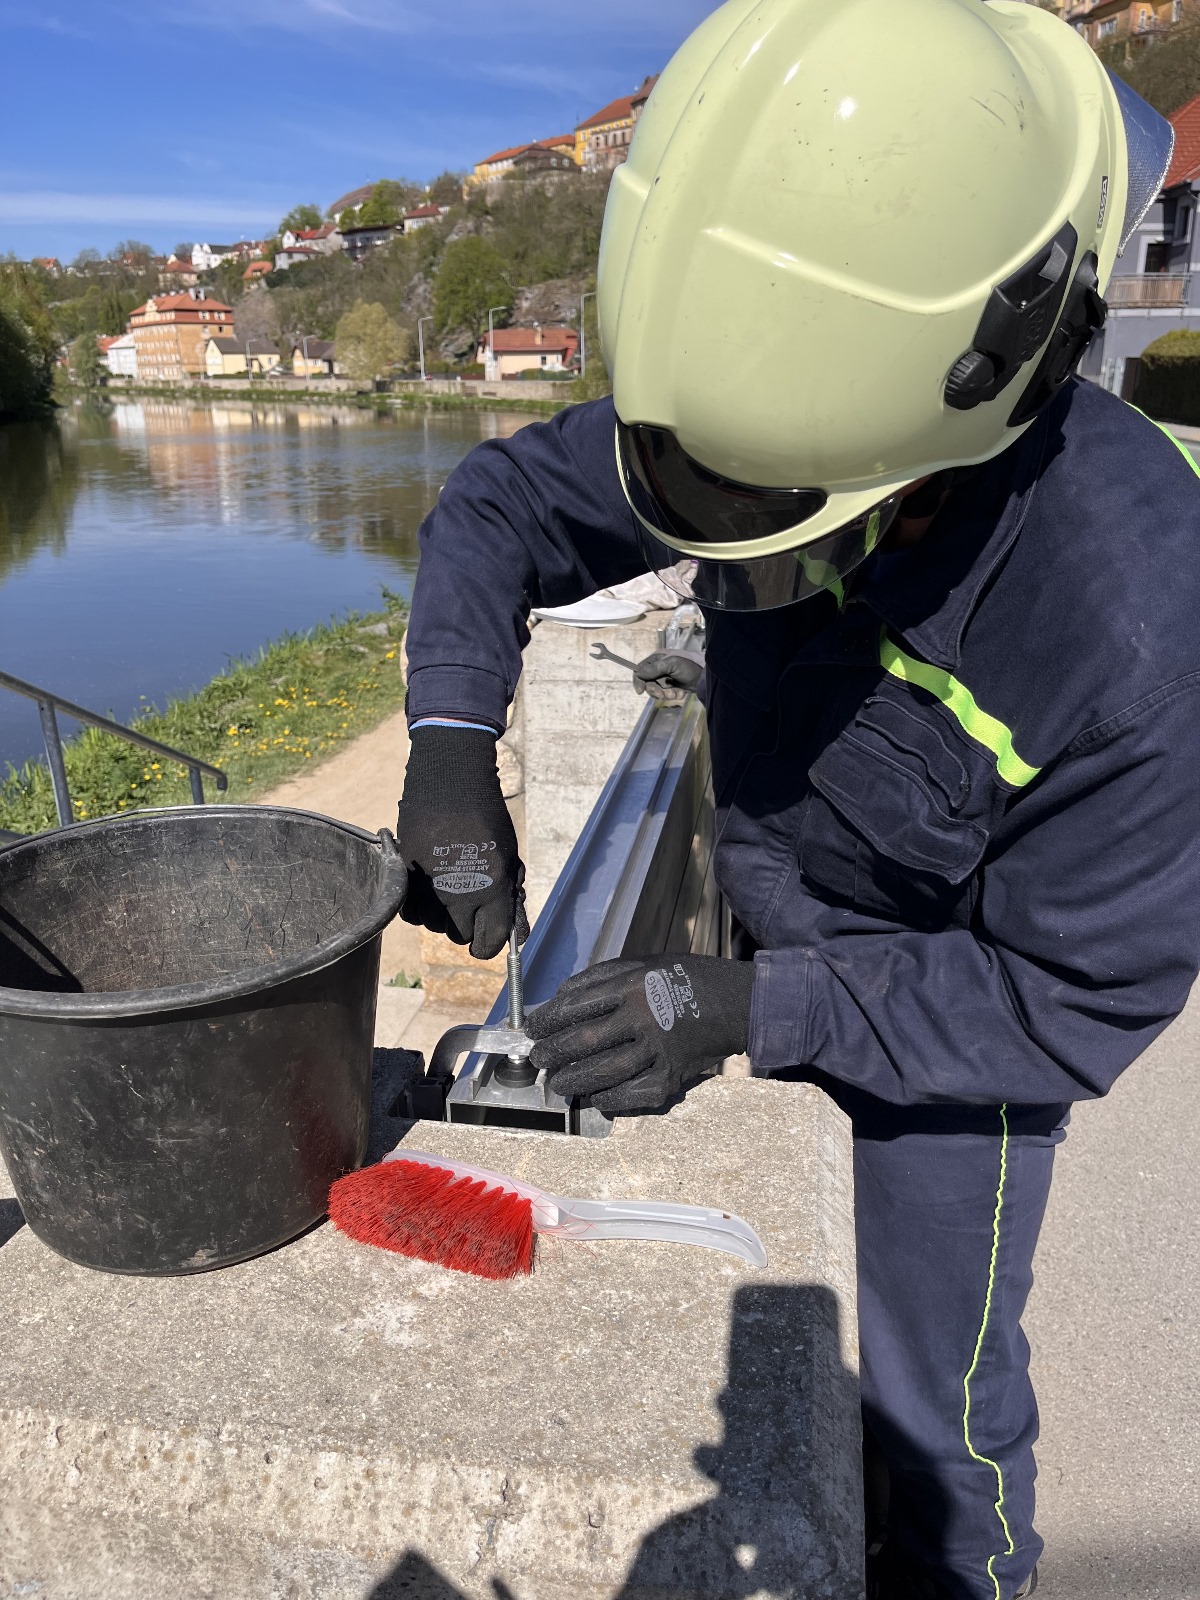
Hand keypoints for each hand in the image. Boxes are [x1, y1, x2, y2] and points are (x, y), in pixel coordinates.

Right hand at [397, 727, 527, 960]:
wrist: (450, 780)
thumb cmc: (486, 818)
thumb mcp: (509, 857)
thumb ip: (511, 897)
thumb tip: (517, 937)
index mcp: (493, 886)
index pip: (491, 940)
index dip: (490, 944)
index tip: (487, 938)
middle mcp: (460, 890)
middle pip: (459, 936)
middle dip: (466, 927)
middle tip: (467, 905)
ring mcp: (430, 884)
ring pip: (432, 926)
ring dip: (440, 916)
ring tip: (446, 888)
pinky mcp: (405, 874)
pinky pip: (410, 912)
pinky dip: (418, 907)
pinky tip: (427, 888)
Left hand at [527, 955, 755, 1116]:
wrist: (736, 1002)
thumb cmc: (682, 978)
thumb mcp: (641, 964)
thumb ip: (599, 978)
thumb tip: (559, 997)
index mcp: (631, 986)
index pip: (575, 1006)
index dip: (547, 1021)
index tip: (532, 1030)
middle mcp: (642, 1017)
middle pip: (583, 1042)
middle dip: (553, 1054)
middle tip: (539, 1060)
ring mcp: (658, 1049)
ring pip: (604, 1072)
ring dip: (574, 1081)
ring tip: (558, 1083)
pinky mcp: (673, 1074)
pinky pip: (633, 1094)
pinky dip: (610, 1099)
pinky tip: (596, 1097)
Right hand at [633, 650, 705, 705]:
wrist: (704, 677)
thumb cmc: (689, 666)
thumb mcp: (672, 664)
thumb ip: (655, 668)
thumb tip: (638, 673)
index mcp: (655, 660)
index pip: (640, 670)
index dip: (638, 681)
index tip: (640, 691)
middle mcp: (657, 670)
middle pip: (647, 684)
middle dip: (655, 690)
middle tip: (663, 695)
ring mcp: (663, 680)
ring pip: (655, 691)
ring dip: (665, 694)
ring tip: (676, 692)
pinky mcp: (669, 688)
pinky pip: (664, 695)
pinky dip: (672, 695)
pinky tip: (681, 693)